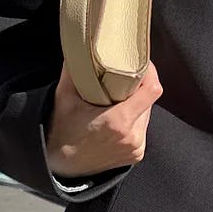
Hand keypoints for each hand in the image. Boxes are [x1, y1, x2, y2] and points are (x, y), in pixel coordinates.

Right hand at [45, 59, 161, 179]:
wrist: (60, 165)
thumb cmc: (62, 130)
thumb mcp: (64, 96)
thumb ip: (74, 69)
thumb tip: (80, 45)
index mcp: (118, 121)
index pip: (152, 90)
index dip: (151, 73)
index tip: (142, 64)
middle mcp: (131, 137)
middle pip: (149, 101)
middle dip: (140, 87)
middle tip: (125, 78)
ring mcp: (135, 148)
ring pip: (147, 115)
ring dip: (138, 104)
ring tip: (120, 98)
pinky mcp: (136, 155)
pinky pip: (142, 129)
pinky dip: (134, 120)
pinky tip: (119, 117)